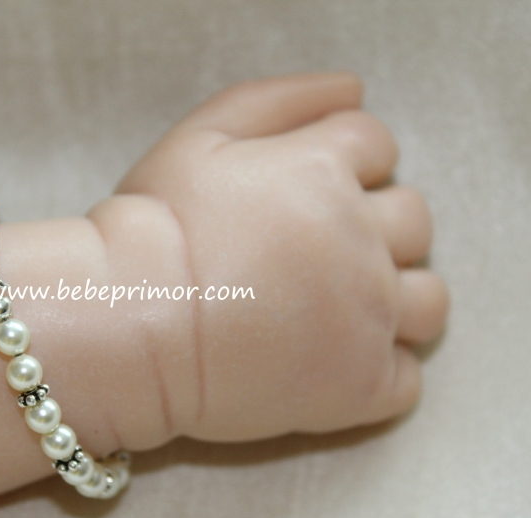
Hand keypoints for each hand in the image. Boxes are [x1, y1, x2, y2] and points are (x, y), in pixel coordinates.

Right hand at [110, 72, 448, 439]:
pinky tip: (327, 363)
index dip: (340, 167)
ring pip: (428, 302)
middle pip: (413, 221)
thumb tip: (354, 89)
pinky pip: (406, 378)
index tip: (296, 199)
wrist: (128, 326)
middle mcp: (362, 239)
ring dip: (395, 302)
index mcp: (326, 170)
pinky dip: (378, 372)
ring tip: (333, 313)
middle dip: (372, 230)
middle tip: (307, 257)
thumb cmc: (154, 231)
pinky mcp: (359, 388)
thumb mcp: (199, 136)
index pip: (377, 146)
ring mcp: (367, 318)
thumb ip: (279, 98)